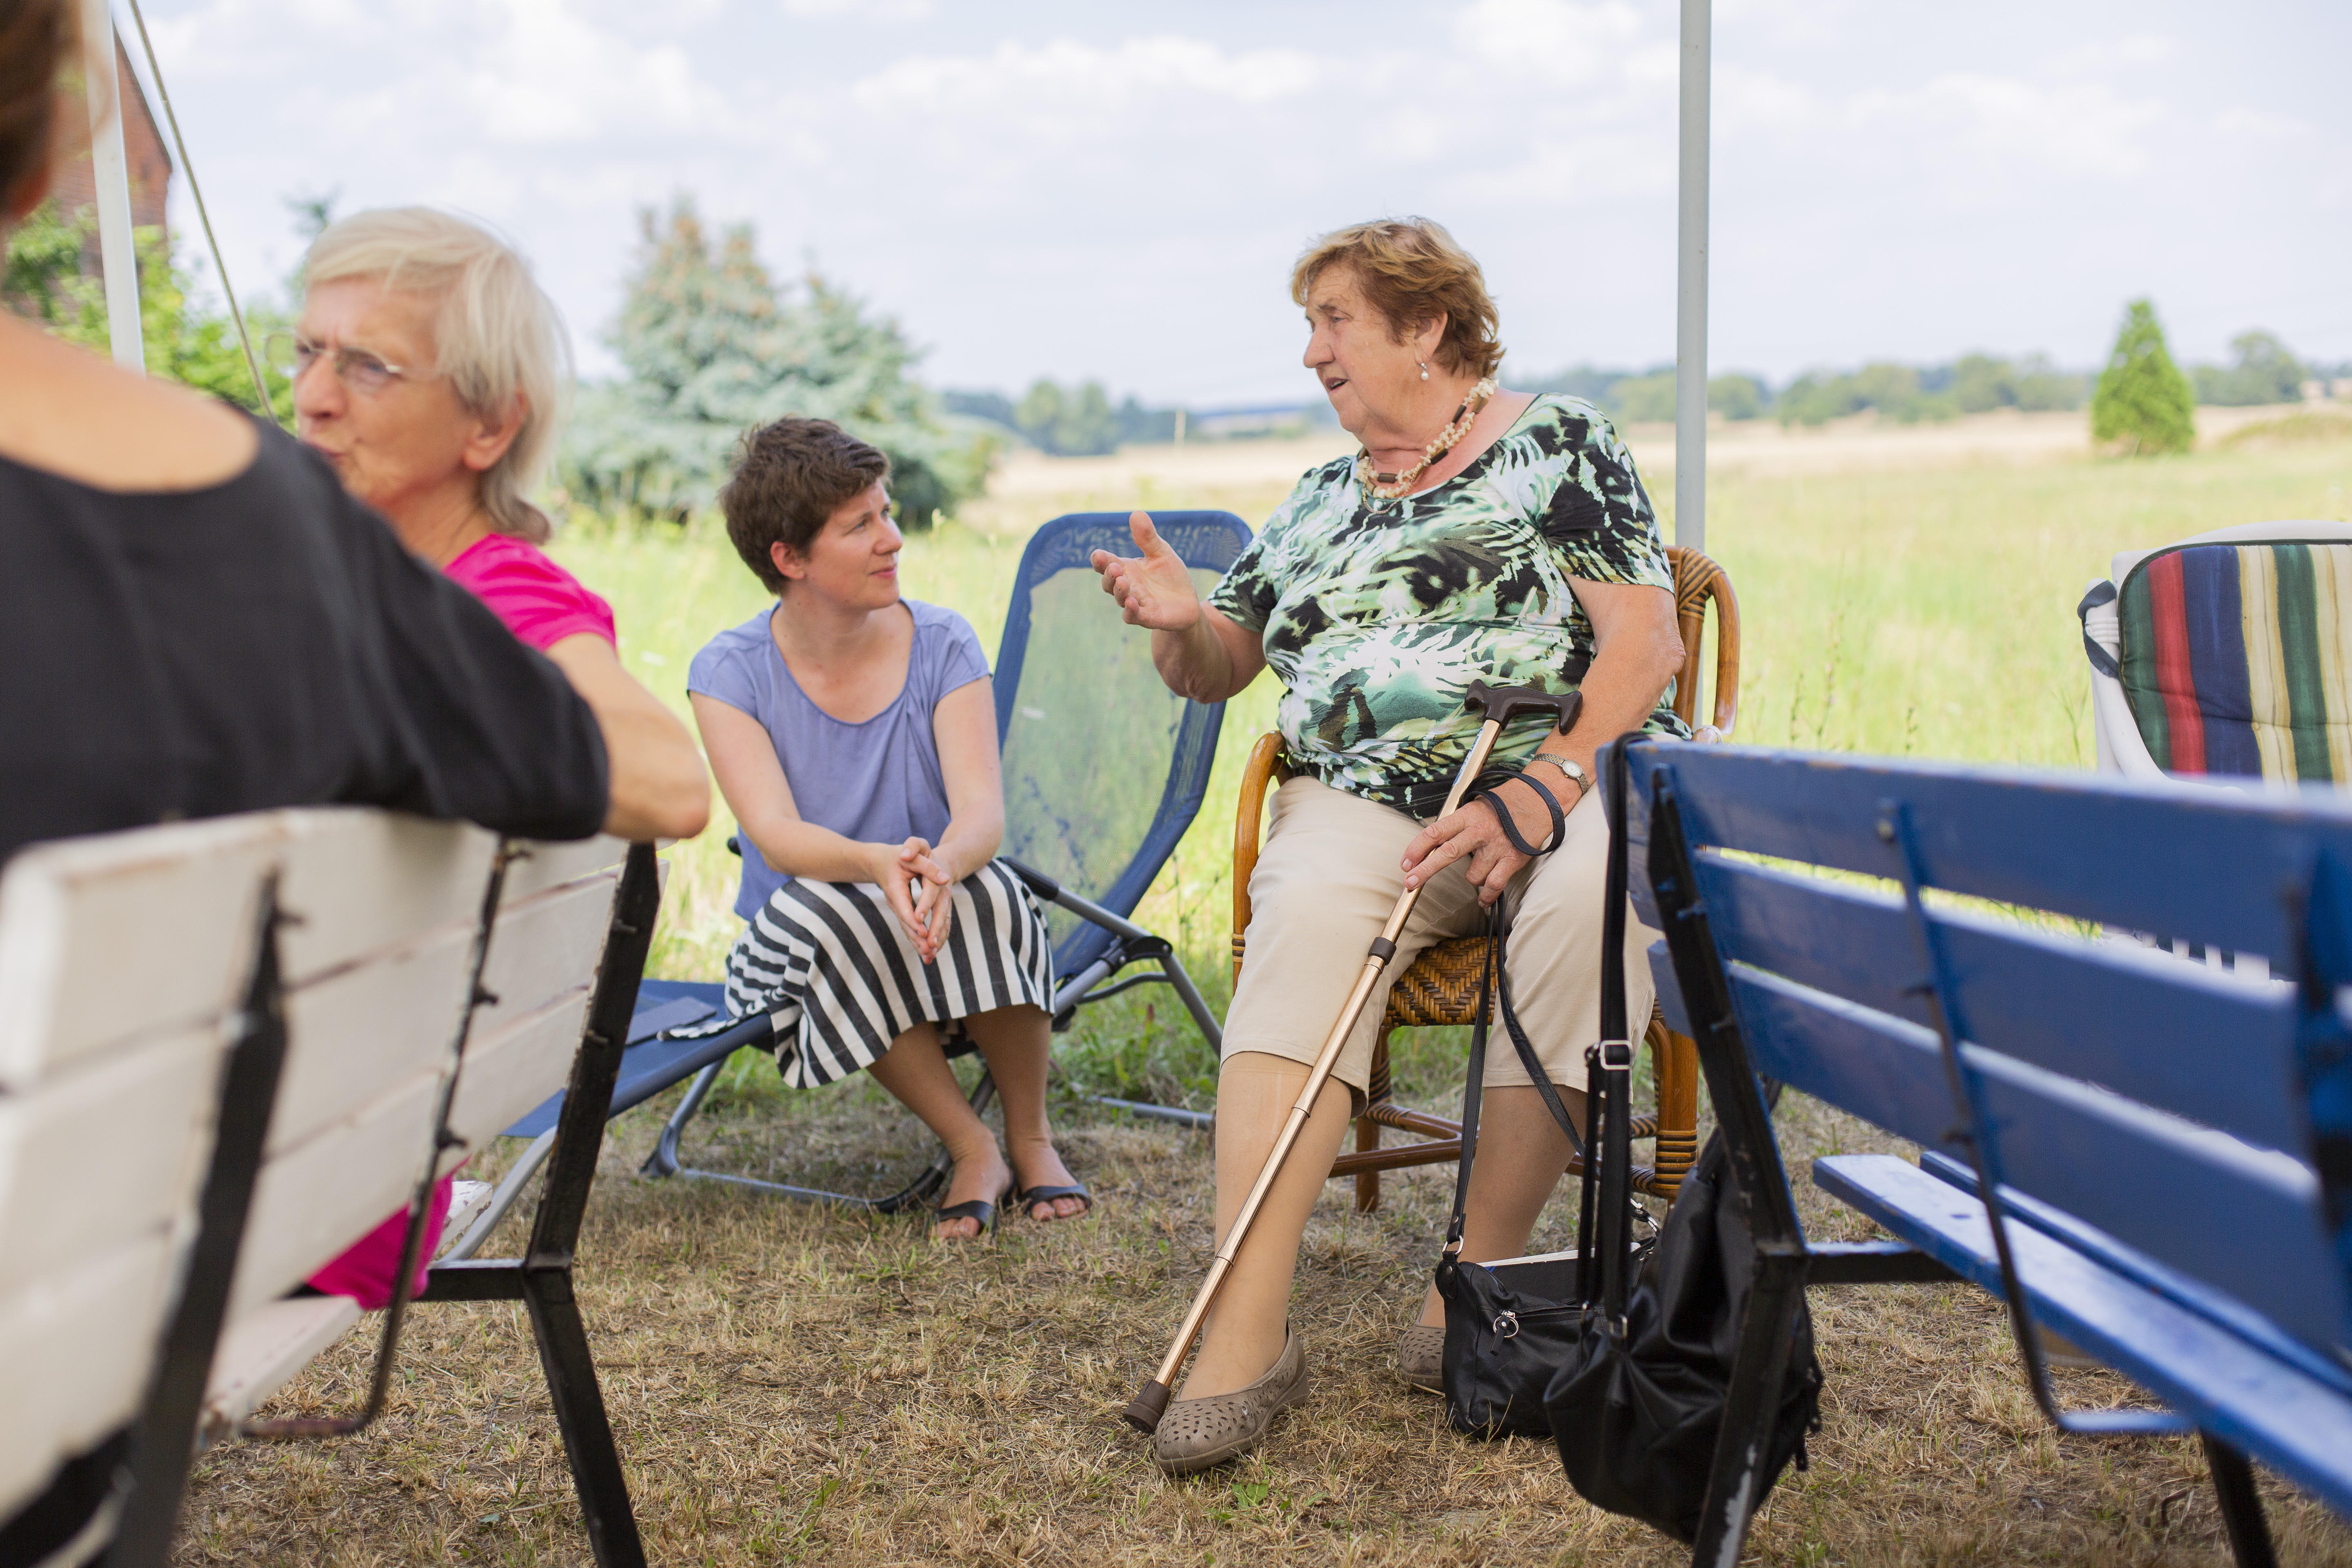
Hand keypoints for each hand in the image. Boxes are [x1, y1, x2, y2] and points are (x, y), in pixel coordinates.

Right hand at [876, 838, 953, 961]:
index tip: (923, 932)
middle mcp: (894, 901)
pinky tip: (926, 951)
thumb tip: (946, 879)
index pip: (905, 907)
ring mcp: (897, 908)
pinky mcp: (901, 911)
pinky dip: (916, 939)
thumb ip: (928, 866)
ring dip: (917, 943)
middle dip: (917, 937)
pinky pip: (909, 927)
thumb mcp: (914, 853)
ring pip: (907, 928)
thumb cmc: (900, 854)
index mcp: (896, 888)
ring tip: (929, 957)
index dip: (913, 920)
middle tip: (930, 951)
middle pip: (906, 922)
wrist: (880, 860)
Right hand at [1089, 511, 1200, 630]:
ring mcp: (1135, 603)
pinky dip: (1130, 610)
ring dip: (1119, 591)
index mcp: (1126, 568)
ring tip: (1123, 581)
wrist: (1187, 602)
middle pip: (1109, 582)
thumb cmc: (1170, 576)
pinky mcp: (1148, 618)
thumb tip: (1136, 513)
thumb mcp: (1161, 553)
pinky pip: (1133, 616)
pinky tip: (1132, 602)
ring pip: (1120, 599)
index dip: (1100, 560)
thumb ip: (1148, 538)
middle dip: (1108, 575)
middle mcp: (1127, 586)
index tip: (1099, 555)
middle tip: (1113, 567)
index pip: (1106, 563)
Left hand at [1400, 778, 1572, 905]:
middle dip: (1425, 871)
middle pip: (1446, 853)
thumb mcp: (1475, 807)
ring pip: (1472, 876)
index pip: (1435, 831)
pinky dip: (1487, 897)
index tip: (1405, 863)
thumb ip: (1456, 825)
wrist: (1539, 800)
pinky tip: (1484, 901)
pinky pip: (1494, 886)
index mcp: (1467, 815)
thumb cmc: (1503, 806)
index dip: (1417, 848)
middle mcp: (1480, 830)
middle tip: (1409, 883)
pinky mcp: (1513, 859)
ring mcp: (1497, 846)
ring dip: (1473, 878)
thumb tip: (1432, 846)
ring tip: (1483, 866)